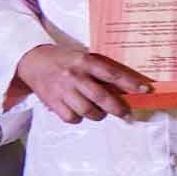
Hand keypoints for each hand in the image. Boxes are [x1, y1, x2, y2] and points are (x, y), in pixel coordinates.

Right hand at [15, 43, 146, 123]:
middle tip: (128, 114)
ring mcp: (63, 90)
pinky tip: (80, 113)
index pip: (112, 74)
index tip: (144, 90)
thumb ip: (98, 70)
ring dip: (99, 115)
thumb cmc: (63, 59)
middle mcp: (75, 76)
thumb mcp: (82, 57)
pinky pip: (71, 117)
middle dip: (118, 108)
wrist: (31, 60)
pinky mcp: (52, 102)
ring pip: (87, 111)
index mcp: (85, 62)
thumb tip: (122, 86)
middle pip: (101, 97)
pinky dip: (79, 118)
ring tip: (102, 113)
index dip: (129, 83)